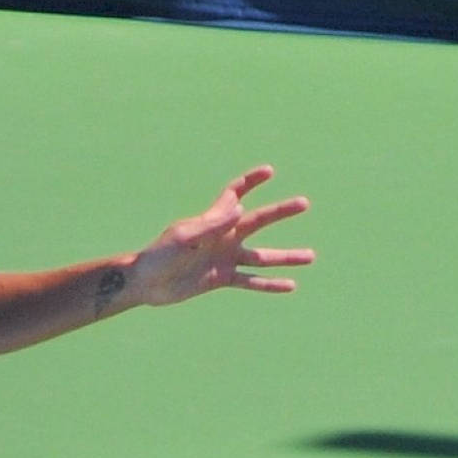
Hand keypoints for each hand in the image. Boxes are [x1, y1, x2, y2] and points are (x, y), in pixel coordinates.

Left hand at [133, 166, 314, 306]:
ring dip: (286, 257)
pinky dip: (269, 284)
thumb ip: (212, 223)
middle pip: (258, 220)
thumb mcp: (185, 236)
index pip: (235, 194)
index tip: (269, 172)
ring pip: (262, 257)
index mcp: (213, 220)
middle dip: (281, 212)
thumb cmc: (159, 255)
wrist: (145, 283)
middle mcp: (223, 236)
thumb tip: (239, 208)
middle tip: (304, 203)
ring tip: (311, 256)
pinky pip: (250, 281)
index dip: (250, 181)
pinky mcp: (221, 279)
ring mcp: (224, 258)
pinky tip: (290, 286)